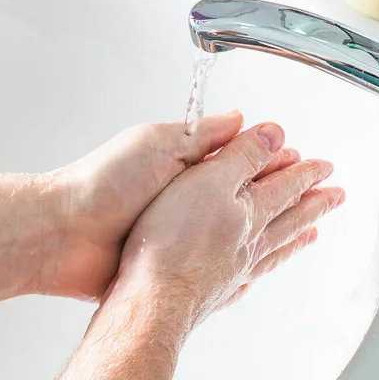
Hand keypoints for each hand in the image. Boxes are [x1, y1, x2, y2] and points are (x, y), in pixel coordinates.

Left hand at [40, 113, 300, 299]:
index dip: (270, 158)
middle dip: (276, 190)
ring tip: (298, 226)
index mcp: (181, 163)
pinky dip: (236, 257)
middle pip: (239, 192)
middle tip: (313, 190)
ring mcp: (177, 229)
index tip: (299, 159)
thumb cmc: (103, 184)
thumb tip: (240, 120)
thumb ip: (200, 134)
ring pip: (230, 227)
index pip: (237, 157)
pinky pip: (210, 256)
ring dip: (264, 225)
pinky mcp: (169, 258)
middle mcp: (182, 196)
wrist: (65, 234)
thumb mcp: (157, 144)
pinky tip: (255, 259)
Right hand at [106, 122, 344, 325]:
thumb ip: (242, 156)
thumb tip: (274, 134)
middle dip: (313, 204)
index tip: (324, 166)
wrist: (155, 298)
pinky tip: (258, 276)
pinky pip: (250, 279)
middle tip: (335, 197)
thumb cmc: (174, 240)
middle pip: (290, 218)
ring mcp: (235, 269)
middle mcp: (249, 242)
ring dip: (296, 238)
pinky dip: (261, 272)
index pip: (286, 186)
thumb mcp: (209, 180)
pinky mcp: (215, 290)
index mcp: (250, 212)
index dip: (304, 172)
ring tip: (312, 234)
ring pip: (275, 249)